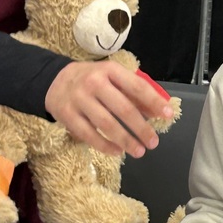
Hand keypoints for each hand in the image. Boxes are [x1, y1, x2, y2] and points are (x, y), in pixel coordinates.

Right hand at [44, 60, 175, 156]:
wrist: (54, 80)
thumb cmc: (92, 79)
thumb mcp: (113, 78)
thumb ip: (134, 92)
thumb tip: (158, 110)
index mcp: (110, 71)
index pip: (137, 87)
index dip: (154, 102)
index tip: (168, 115)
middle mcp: (94, 83)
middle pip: (123, 109)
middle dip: (141, 128)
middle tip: (154, 142)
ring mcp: (79, 100)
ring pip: (106, 124)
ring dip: (126, 140)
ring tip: (139, 151)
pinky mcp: (67, 116)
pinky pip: (89, 135)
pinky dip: (105, 145)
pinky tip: (118, 152)